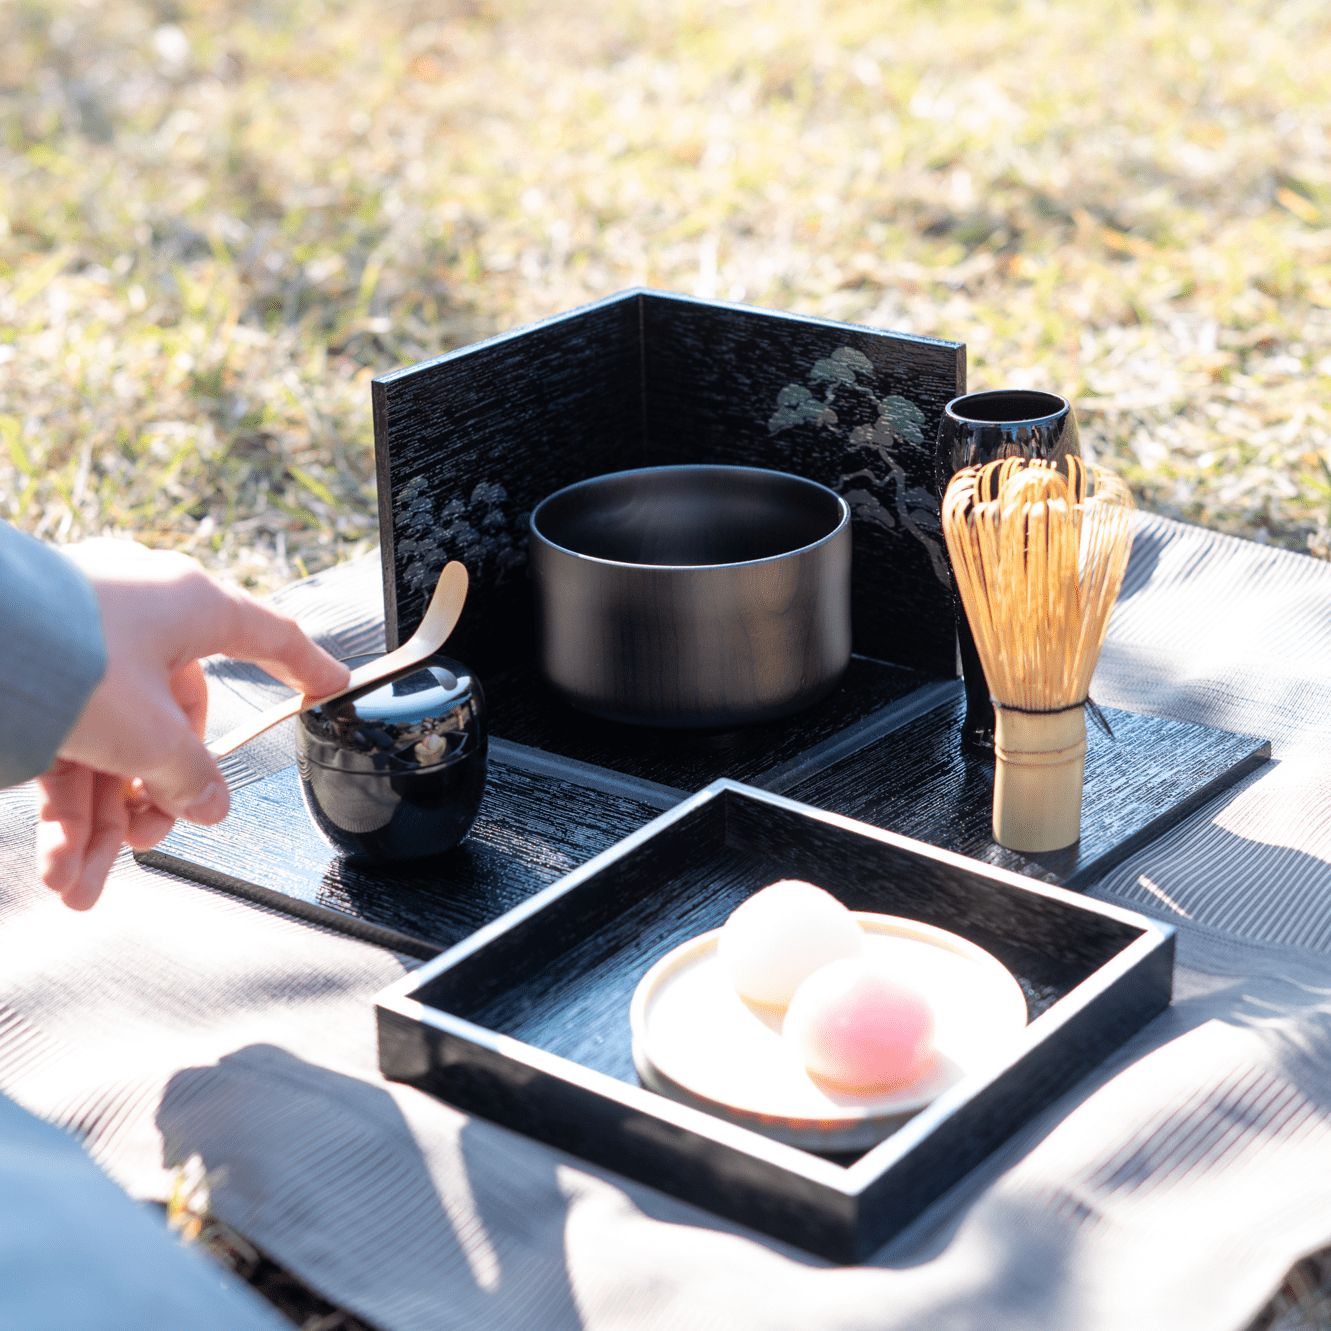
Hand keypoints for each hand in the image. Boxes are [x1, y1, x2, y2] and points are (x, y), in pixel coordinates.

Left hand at [34, 541, 349, 909]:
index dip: (306, 669)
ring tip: (82, 882)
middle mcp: (141, 623)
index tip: (333, 687)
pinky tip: (61, 864)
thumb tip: (208, 804)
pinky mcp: (39, 674)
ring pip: (114, 749)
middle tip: (148, 840)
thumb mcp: (147, 732)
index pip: (267, 638)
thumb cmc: (62, 651)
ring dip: (101, 823)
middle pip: (175, 726)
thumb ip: (189, 775)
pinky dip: (65, 809)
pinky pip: (67, 749)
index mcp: (188, 608)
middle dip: (155, 799)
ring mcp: (86, 647)